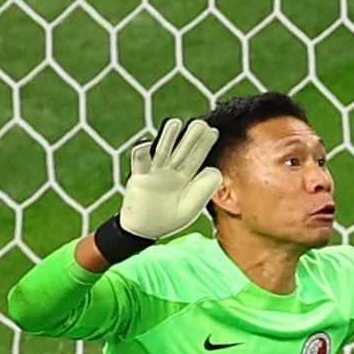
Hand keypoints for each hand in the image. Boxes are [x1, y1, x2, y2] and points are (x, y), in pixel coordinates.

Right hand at [104, 116, 223, 256]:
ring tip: (176, 122)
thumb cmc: (169, 219)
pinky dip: (141, 153)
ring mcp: (154, 173)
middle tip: (201, 123)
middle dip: (190, 138)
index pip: (196, 158)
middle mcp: (169, 172)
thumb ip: (204, 189)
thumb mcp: (192, 206)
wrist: (145, 230)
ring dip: (168, 138)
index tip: (213, 132)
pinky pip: (139, 163)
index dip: (204, 145)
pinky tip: (146, 143)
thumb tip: (214, 168)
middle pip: (181, 151)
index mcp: (184, 178)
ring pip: (162, 152)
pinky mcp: (139, 178)